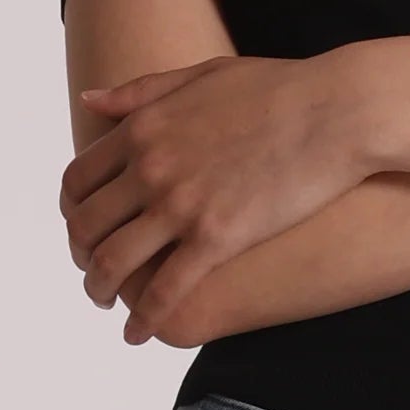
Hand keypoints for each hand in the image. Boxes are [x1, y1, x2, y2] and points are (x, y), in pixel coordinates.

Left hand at [62, 50, 374, 341]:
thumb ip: (141, 92)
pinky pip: (164, 291)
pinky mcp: (217, 238)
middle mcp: (150, 168)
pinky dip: (143, 318)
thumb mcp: (201, 75)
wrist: (336, 111)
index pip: (79, 182)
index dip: (73, 214)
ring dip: (101, 291)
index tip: (83, 232)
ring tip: (108, 306)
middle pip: (87, 226)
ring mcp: (181, 205)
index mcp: (143, 129)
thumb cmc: (279, 89)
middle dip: (81, 258)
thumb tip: (88, 100)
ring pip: (115, 263)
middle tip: (93, 277)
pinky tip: (139, 334)